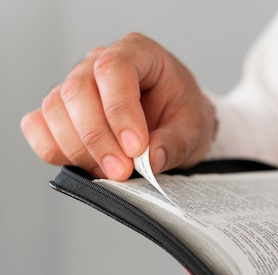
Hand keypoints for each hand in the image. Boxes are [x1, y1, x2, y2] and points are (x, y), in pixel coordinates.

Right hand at [21, 33, 215, 179]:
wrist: (177, 123)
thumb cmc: (183, 115)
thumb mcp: (194, 129)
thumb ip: (174, 143)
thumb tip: (150, 159)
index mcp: (138, 53)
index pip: (114, 70)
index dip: (120, 110)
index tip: (135, 147)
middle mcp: (98, 64)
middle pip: (78, 91)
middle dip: (98, 138)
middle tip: (121, 171)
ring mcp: (75, 86)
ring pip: (55, 110)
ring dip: (79, 149)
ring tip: (112, 172)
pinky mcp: (61, 113)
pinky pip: (39, 127)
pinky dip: (55, 150)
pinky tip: (87, 165)